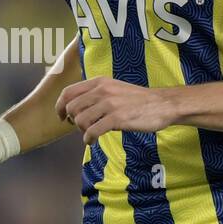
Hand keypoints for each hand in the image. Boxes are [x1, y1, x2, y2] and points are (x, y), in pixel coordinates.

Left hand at [55, 77, 175, 144]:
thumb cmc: (137, 99)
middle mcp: (102, 90)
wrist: (163, 104)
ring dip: (82, 131)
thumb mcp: (114, 88)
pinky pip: (93, 131)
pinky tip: (93, 141)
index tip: (61, 117)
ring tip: (90, 134)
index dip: (59, 106)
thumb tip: (75, 108)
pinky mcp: (118, 118)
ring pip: (80, 120)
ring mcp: (110, 104)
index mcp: (99, 82)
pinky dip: (89, 139)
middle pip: (71, 108)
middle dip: (72, 121)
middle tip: (82, 128)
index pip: (68, 92)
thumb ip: (96, 94)